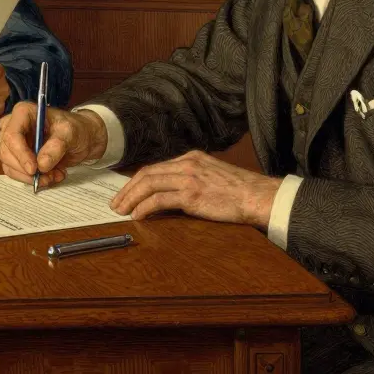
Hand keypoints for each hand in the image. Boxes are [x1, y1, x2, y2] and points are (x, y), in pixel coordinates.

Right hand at [0, 104, 106, 187]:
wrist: (81, 138)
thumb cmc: (75, 129)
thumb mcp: (71, 133)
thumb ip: (57, 146)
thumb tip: (42, 164)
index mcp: (23, 112)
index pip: (12, 135)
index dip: (21, 154)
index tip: (34, 169)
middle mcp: (14, 126)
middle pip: (6, 152)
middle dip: (26, 169)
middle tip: (49, 175)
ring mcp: (14, 143)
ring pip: (9, 165)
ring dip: (31, 177)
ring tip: (55, 175)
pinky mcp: (17, 157)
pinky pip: (16, 173)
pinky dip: (32, 179)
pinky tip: (50, 176)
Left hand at [110, 150, 281, 227]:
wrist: (257, 195)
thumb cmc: (239, 191)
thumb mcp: (212, 175)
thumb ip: (192, 178)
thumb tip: (171, 193)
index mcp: (191, 158)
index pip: (156, 167)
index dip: (137, 181)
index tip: (126, 192)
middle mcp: (188, 163)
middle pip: (147, 173)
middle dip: (128, 189)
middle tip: (116, 203)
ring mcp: (189, 177)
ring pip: (149, 184)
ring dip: (131, 198)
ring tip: (121, 210)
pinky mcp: (192, 194)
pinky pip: (159, 199)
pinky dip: (144, 207)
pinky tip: (137, 216)